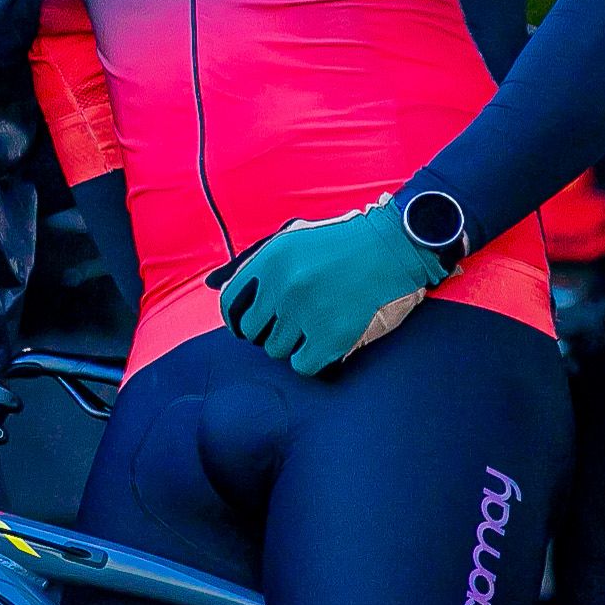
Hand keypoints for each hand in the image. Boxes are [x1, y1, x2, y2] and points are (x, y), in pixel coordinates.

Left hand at [217, 199, 447, 376]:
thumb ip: (256, 263)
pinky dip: (311, 360)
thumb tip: (214, 285)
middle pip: (252, 332)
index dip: (235, 318)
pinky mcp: (331, 337)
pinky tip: (323, 345)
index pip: (229, 303)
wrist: (390, 248)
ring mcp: (306, 313)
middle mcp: (283, 287)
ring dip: (291, 344)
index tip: (246, 325)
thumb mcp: (292, 238)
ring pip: (276, 350)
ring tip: (312, 328)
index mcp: (269, 260)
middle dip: (267, 330)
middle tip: (289, 325)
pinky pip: (302, 366)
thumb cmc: (339, 244)